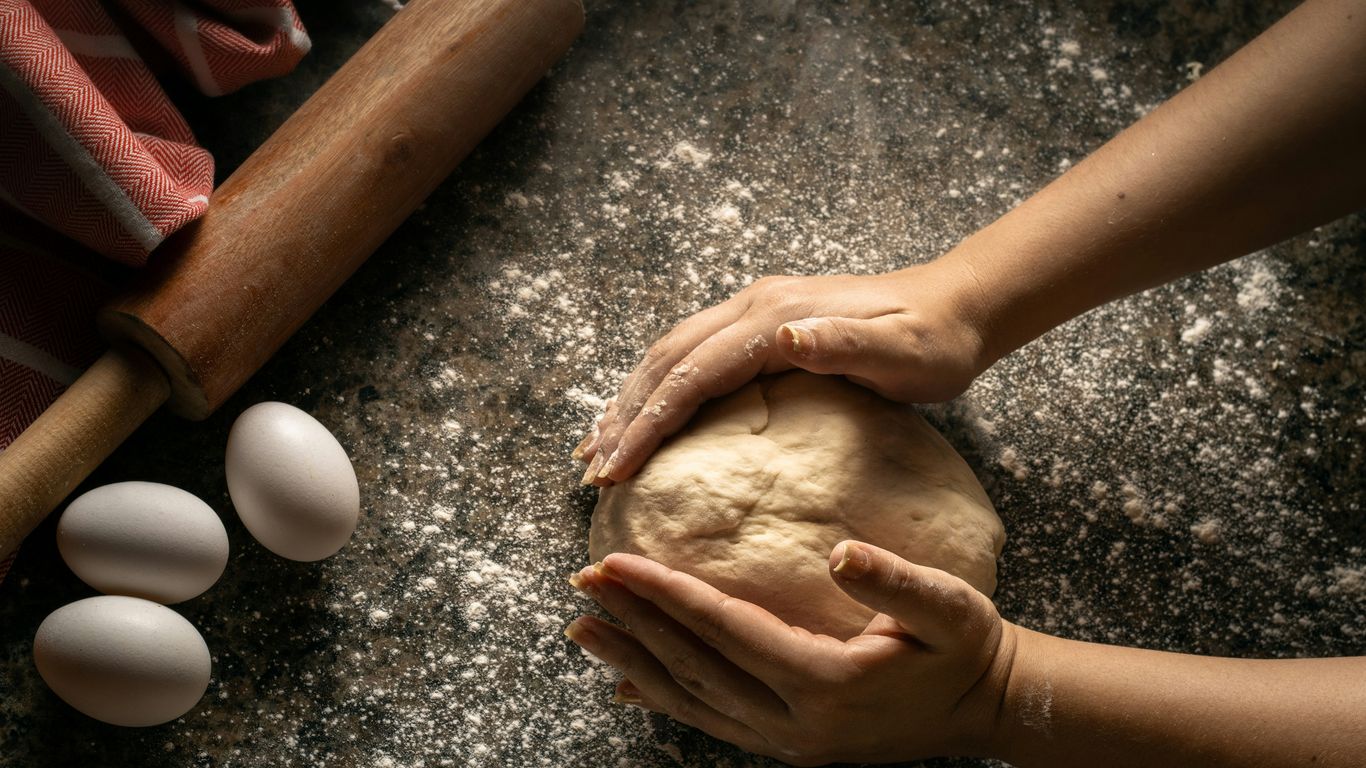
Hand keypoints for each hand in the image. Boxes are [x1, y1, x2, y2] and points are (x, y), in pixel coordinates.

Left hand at [565, 542, 1015, 765]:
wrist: (985, 708)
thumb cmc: (965, 648)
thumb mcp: (948, 608)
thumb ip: (895, 582)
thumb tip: (840, 553)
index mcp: (825, 682)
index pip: (723, 630)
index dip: (664, 594)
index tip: (615, 562)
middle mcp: (795, 723)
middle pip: (694, 666)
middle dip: (633, 623)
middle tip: (581, 582)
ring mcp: (787, 741)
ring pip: (692, 699)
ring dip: (633, 662)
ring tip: (582, 630)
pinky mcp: (788, 745)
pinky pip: (713, 721)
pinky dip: (666, 700)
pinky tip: (629, 684)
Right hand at [572, 260, 991, 485]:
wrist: (956, 305)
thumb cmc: (932, 342)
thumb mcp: (901, 349)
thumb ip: (843, 342)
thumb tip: (783, 337)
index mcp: (773, 319)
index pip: (691, 377)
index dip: (647, 424)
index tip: (614, 470)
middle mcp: (752, 307)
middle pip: (665, 363)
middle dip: (622, 418)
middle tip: (589, 472)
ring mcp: (753, 311)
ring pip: (669, 356)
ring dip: (628, 401)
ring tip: (594, 448)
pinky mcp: (761, 323)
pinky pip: (690, 356)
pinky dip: (655, 387)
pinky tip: (643, 413)